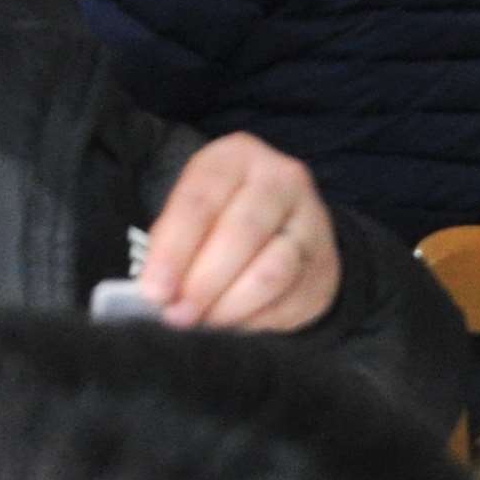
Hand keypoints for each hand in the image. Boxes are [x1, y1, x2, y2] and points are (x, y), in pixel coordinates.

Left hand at [141, 133, 340, 334]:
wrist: (285, 227)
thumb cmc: (222, 218)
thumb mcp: (192, 212)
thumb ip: (173, 244)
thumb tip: (159, 294)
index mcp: (237, 156)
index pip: (200, 202)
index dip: (173, 251)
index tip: (153, 292)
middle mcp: (281, 179)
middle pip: (241, 233)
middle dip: (203, 282)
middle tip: (177, 315)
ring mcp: (312, 222)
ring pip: (271, 271)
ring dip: (230, 306)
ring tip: (204, 323)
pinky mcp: (326, 265)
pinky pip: (290, 300)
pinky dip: (256, 319)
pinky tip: (234, 322)